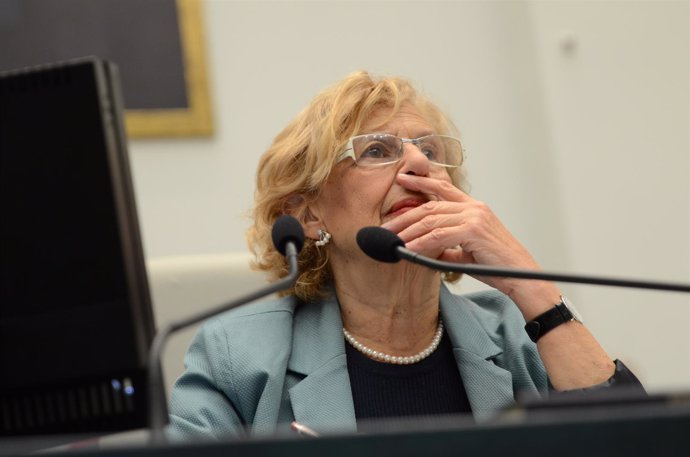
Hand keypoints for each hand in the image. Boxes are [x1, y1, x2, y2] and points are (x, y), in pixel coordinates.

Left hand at [381, 173, 549, 299]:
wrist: (522, 277)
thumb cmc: (498, 267)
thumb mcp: (467, 253)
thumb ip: (447, 247)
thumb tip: (426, 250)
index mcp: (474, 207)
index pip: (443, 188)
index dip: (421, 182)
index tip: (402, 179)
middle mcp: (474, 207)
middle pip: (431, 206)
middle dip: (405, 216)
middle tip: (386, 226)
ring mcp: (474, 216)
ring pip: (432, 220)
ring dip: (409, 232)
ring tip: (392, 241)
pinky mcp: (473, 230)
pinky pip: (438, 235)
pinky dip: (421, 243)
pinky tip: (409, 250)